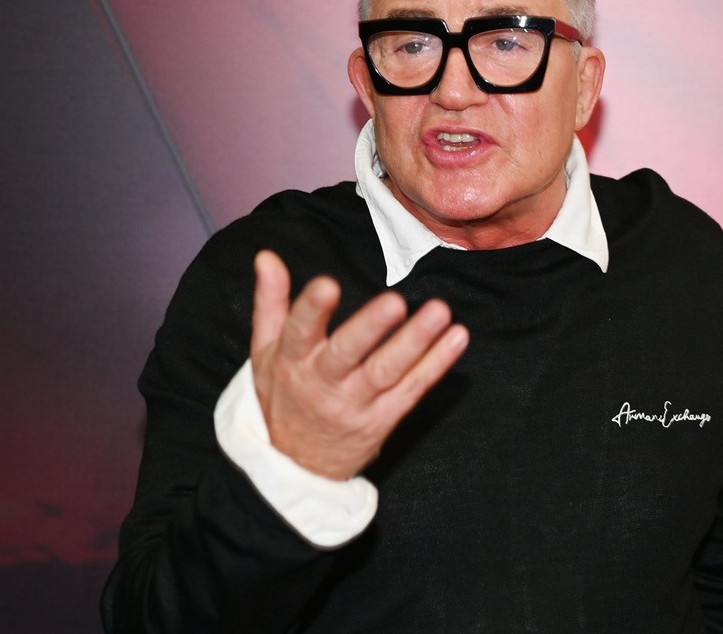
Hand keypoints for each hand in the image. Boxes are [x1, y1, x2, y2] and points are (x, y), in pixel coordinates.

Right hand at [249, 250, 468, 480]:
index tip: (328, 284)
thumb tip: (267, 257)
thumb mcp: (265, 352)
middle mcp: (325, 383)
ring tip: (440, 312)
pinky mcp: (386, 418)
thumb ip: (271, 302)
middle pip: (348, 354)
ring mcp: (358, 404)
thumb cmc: (283, 396)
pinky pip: (414, 388)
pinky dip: (437, 363)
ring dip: (416, 342)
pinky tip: (457, 337)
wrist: (297, 466)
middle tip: (395, 302)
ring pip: (388, 371)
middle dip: (371, 328)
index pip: (300, 332)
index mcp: (294, 361)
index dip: (312, 309)